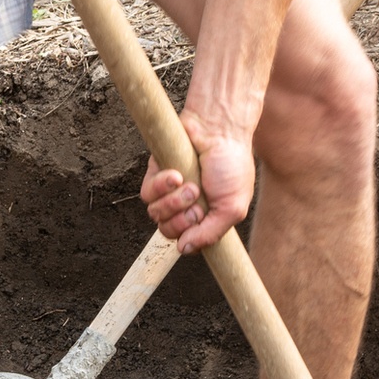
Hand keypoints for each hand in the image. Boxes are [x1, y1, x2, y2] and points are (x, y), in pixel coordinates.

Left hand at [139, 109, 255, 254]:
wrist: (219, 130)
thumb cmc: (231, 165)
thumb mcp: (232, 207)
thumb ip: (211, 233)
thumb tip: (184, 249)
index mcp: (204, 217)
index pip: (186, 242)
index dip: (189, 237)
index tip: (200, 221)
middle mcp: (184, 207)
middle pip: (167, 231)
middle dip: (181, 220)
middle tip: (197, 200)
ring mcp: (169, 191)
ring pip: (155, 214)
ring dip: (173, 202)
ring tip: (190, 185)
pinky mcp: (155, 175)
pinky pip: (147, 193)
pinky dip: (161, 186)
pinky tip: (175, 175)